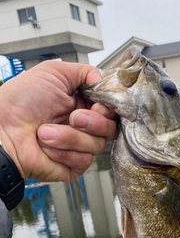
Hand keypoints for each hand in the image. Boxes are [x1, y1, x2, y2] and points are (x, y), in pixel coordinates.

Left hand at [0, 60, 117, 182]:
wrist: (2, 131)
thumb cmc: (20, 102)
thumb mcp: (54, 72)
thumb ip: (86, 72)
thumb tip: (105, 82)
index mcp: (81, 103)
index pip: (111, 108)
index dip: (109, 107)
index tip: (99, 104)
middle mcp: (83, 126)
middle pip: (111, 128)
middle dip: (94, 122)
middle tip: (73, 117)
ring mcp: (78, 146)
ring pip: (98, 145)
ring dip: (70, 137)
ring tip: (46, 132)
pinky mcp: (73, 165)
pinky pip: (84, 160)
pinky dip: (64, 152)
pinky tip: (47, 147)